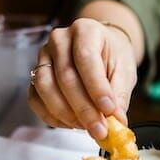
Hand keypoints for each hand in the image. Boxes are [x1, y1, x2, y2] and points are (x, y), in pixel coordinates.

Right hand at [28, 18, 136, 139]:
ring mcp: (43, 56)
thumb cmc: (112, 56)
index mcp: (85, 30)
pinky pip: (35, 99)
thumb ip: (119, 95)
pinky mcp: (35, 75)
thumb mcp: (124, 71)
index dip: (96, 88)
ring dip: (66, 114)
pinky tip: (70, 124)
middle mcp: (60, 40)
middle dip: (83, 109)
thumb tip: (115, 122)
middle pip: (65, 77)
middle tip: (99, 130)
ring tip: (86, 127)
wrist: (101, 49)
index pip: (86, 58)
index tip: (109, 111)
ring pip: (45, 88)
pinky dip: (52, 116)